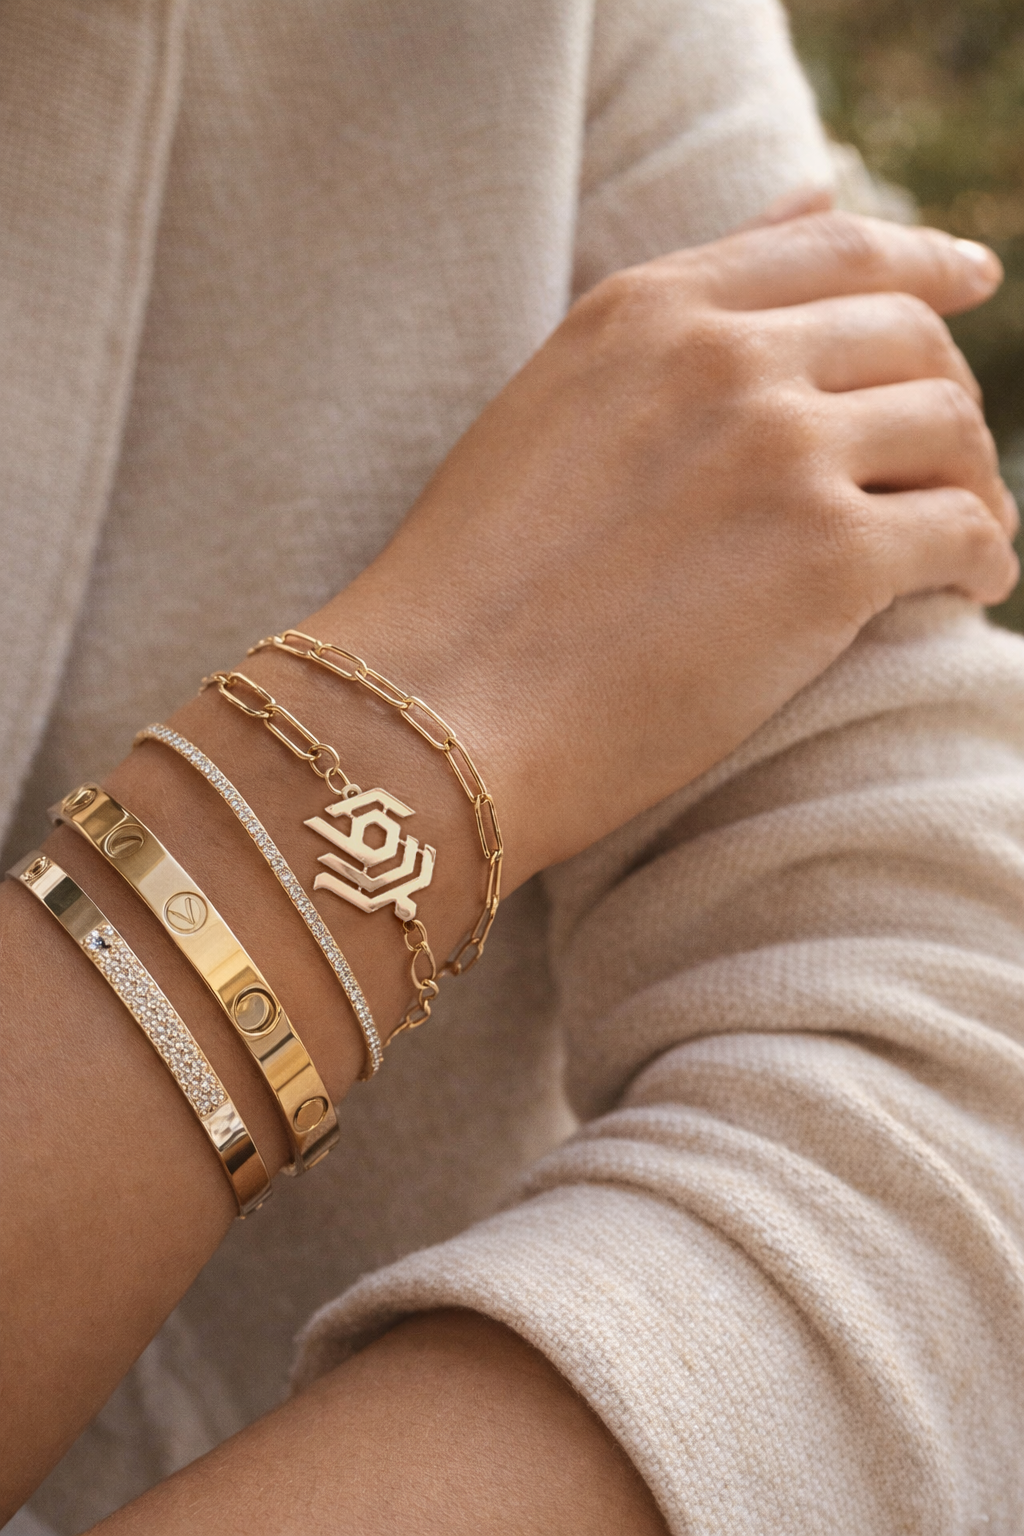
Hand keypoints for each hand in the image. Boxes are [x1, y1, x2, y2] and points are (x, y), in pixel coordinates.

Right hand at [303, 213, 1017, 886]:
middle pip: (911, 338)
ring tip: (964, 538)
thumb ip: (681, 310)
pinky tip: (965, 588)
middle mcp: (726, 358)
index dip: (923, 264)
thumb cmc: (475, 580)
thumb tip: (817, 194)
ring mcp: (780, 450)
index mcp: (650, 310)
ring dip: (973, 485)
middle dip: (947, 398)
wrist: (439, 704)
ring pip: (952, 430)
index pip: (837, 249)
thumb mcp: (558, 400)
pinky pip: (962, 531)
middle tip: (949, 465)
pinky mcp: (825, 557)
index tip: (970, 281)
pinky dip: (982, 558)